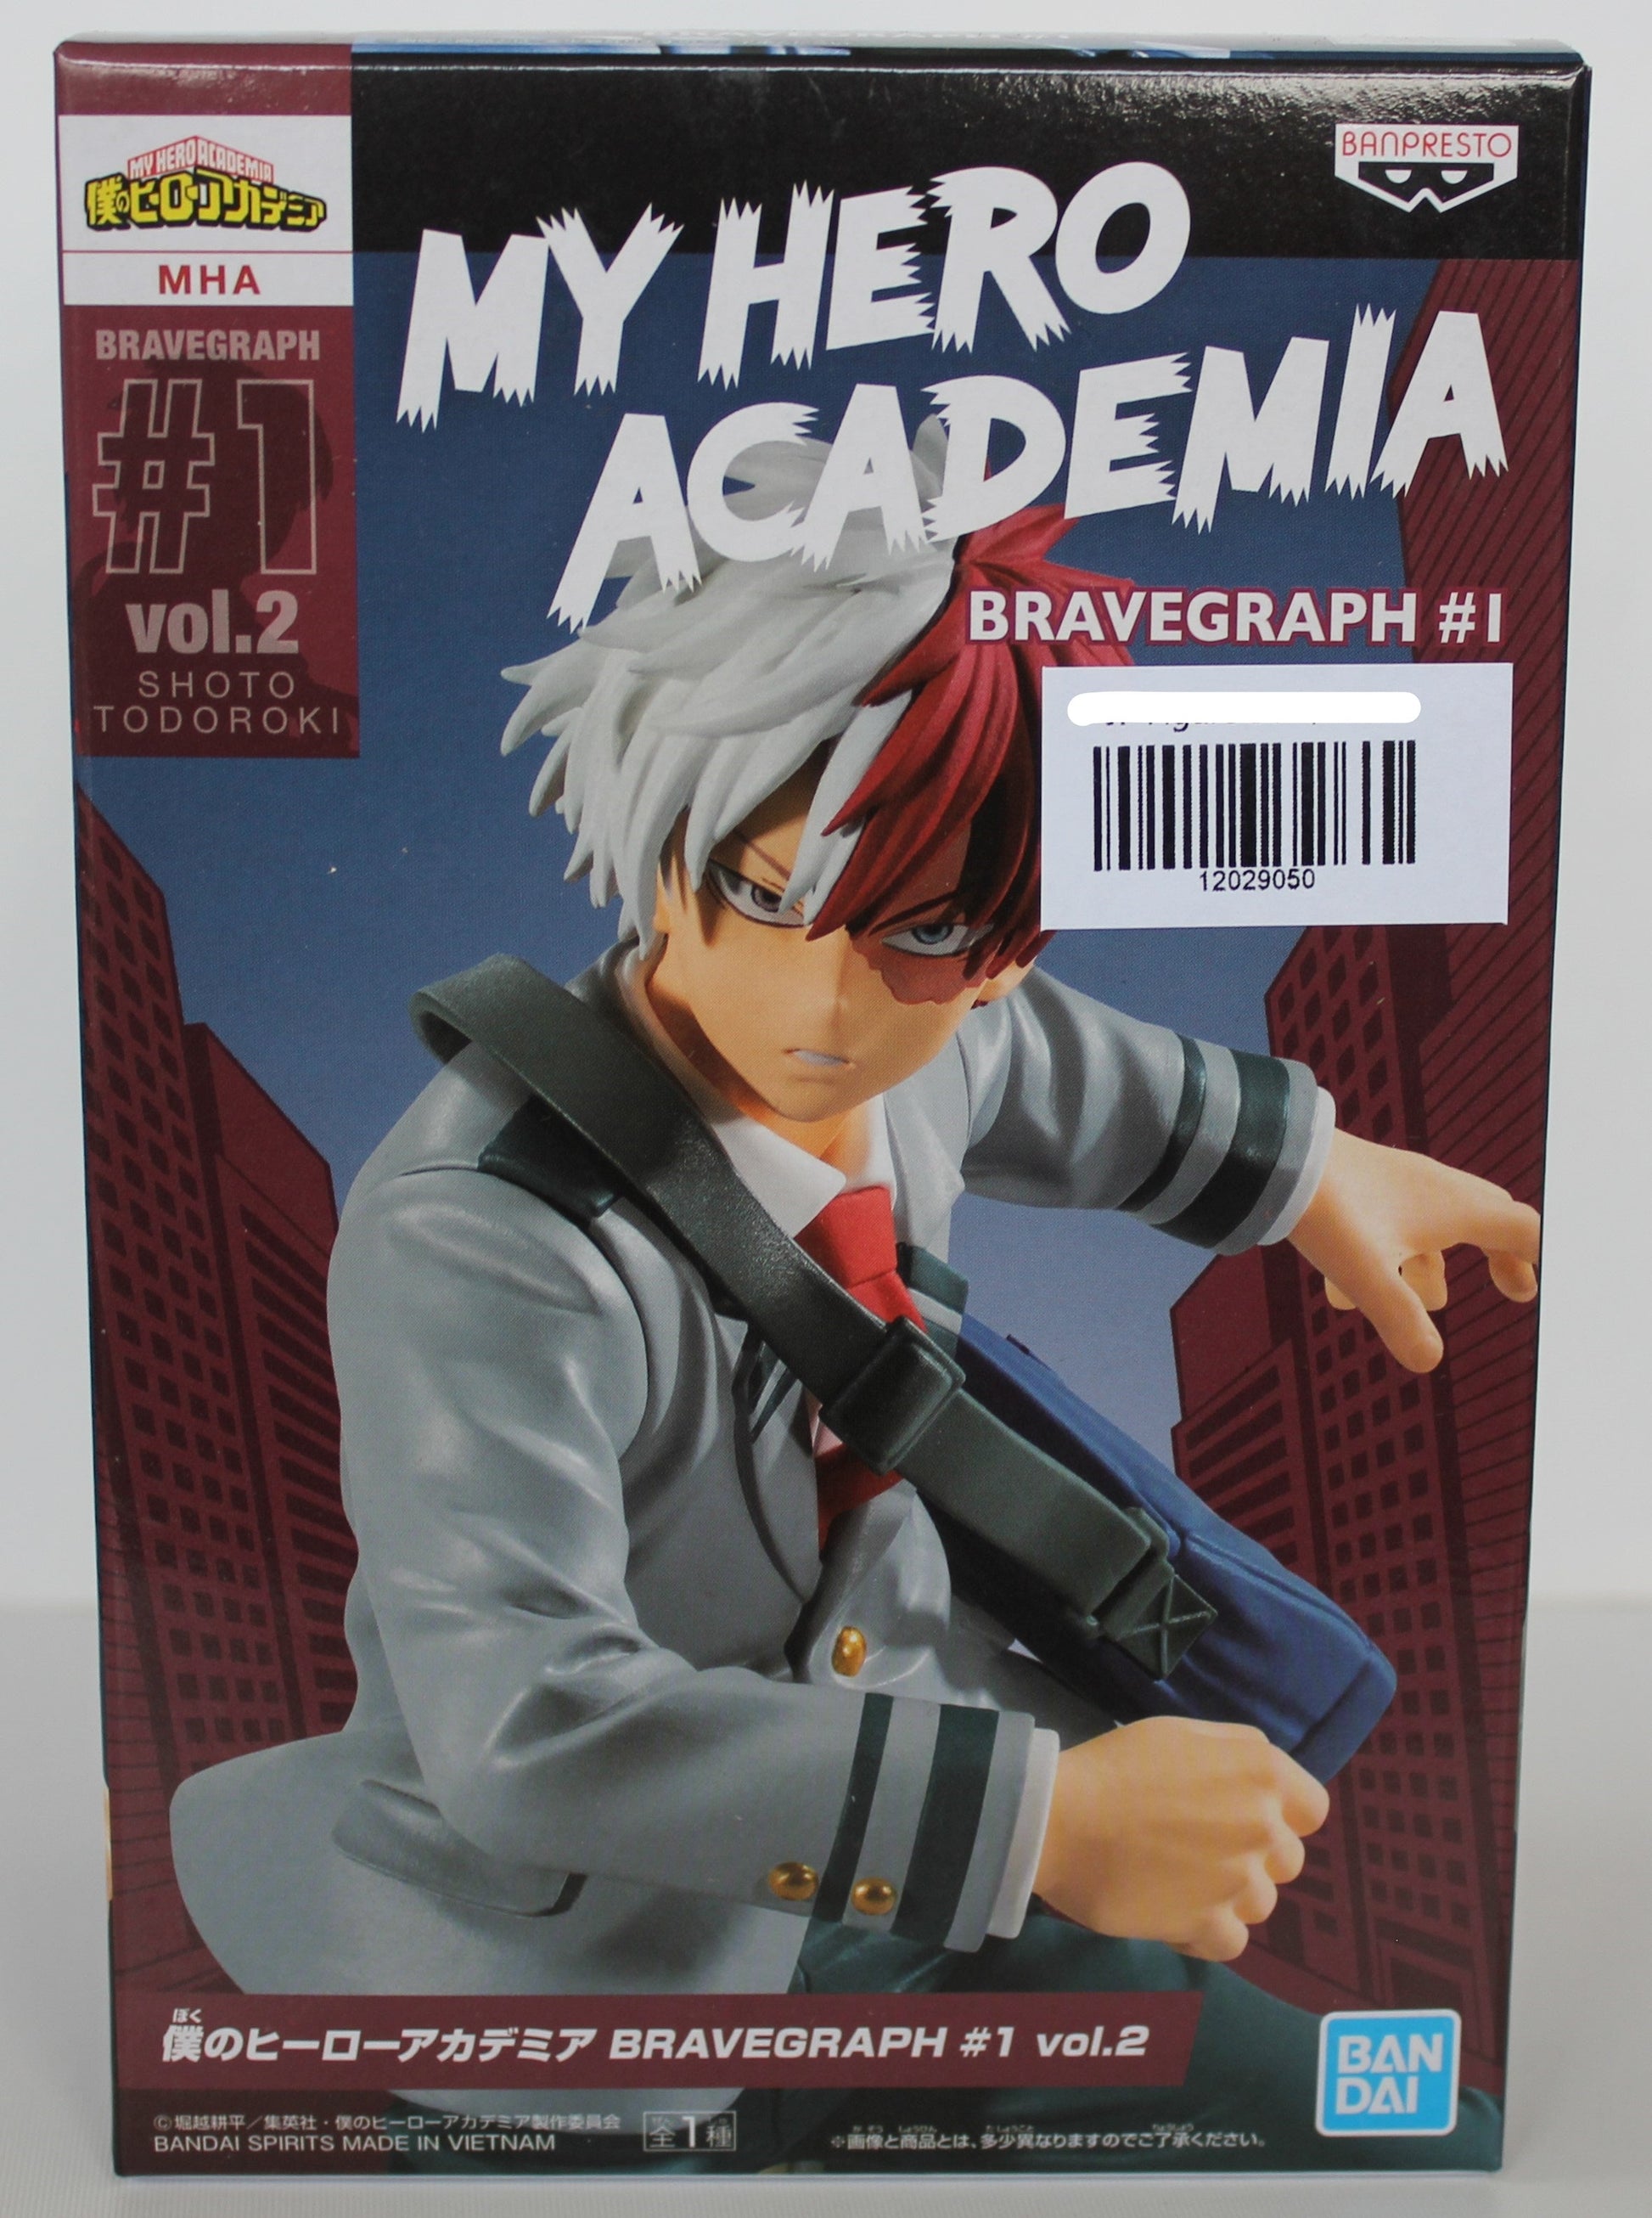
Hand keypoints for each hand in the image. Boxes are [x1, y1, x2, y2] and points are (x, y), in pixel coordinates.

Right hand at [1032, 1717, 1329, 1961]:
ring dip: (1229, 1896)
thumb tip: (1262, 1782)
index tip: (1246, 1816)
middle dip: (1253, 1855)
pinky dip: (1206, 1933)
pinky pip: (1232, 1943)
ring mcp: (1239, 1881)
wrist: (1057, 1818)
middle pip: (1287, 1860)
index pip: (1313, 1809)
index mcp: (1261, 1772)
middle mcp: (1262, 1826)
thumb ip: (1235, 1752)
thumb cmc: (1116, 1766)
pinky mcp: (1209, 1926)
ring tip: (1180, 1880)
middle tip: (1199, 1846)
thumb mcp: (1181, 1733)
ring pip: (1262, 1903)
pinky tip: (1173, 1912)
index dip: (1284, 1815)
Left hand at [1287, 1129, 1538, 1373]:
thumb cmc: (1328, 1209)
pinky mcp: (1360, 1183)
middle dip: (1498, 1255)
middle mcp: (1432, 1188)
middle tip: (1510, 1288)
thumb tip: (1428, 1362)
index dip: (1532, 1261)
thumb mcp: (1367, 1274)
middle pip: (1487, 1217)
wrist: (1273, 1154)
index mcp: (1452, 1207)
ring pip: (1431, 1225)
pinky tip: (1337, 1296)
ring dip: (1426, 1266)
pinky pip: (1387, 1222)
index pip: (1520, 1228)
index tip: (1527, 1292)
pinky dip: (1379, 1258)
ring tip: (1409, 1303)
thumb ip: (1401, 1319)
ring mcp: (1395, 1182)